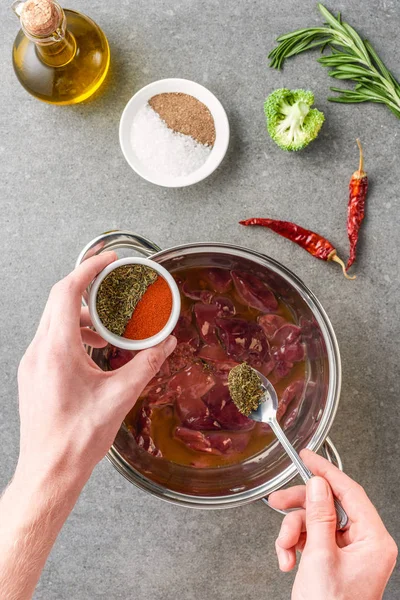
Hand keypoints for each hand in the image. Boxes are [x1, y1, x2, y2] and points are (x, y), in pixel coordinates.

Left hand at [16, 252, 176, 485]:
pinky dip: (73, 335)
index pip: (67, 292)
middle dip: (87, 289)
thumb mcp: (120, 397)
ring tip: (108, 328)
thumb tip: (166, 344)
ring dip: (82, 316)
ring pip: (54, 321)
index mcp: (57, 350)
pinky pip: (51, 340)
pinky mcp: (33, 375)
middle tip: (112, 286)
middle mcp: (39, 352)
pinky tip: (93, 351)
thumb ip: (146, 364)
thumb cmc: (77, 439)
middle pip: (59, 302)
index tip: (108, 260)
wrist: (49, 471)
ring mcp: (32, 363)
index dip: (88, 269)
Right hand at [269, 450, 396, 599]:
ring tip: (284, 551)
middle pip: (328, 505)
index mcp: (374, 540)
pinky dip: (294, 545)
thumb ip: (319, 517)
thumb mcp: (321, 558)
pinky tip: (288, 560)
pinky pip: (311, 538)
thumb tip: (319, 484)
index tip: (308, 457)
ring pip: (315, 521)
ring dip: (292, 533)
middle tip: (278, 502)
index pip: (351, 492)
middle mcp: (365, 543)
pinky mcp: (334, 559)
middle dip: (300, 508)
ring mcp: (349, 552)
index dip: (327, 471)